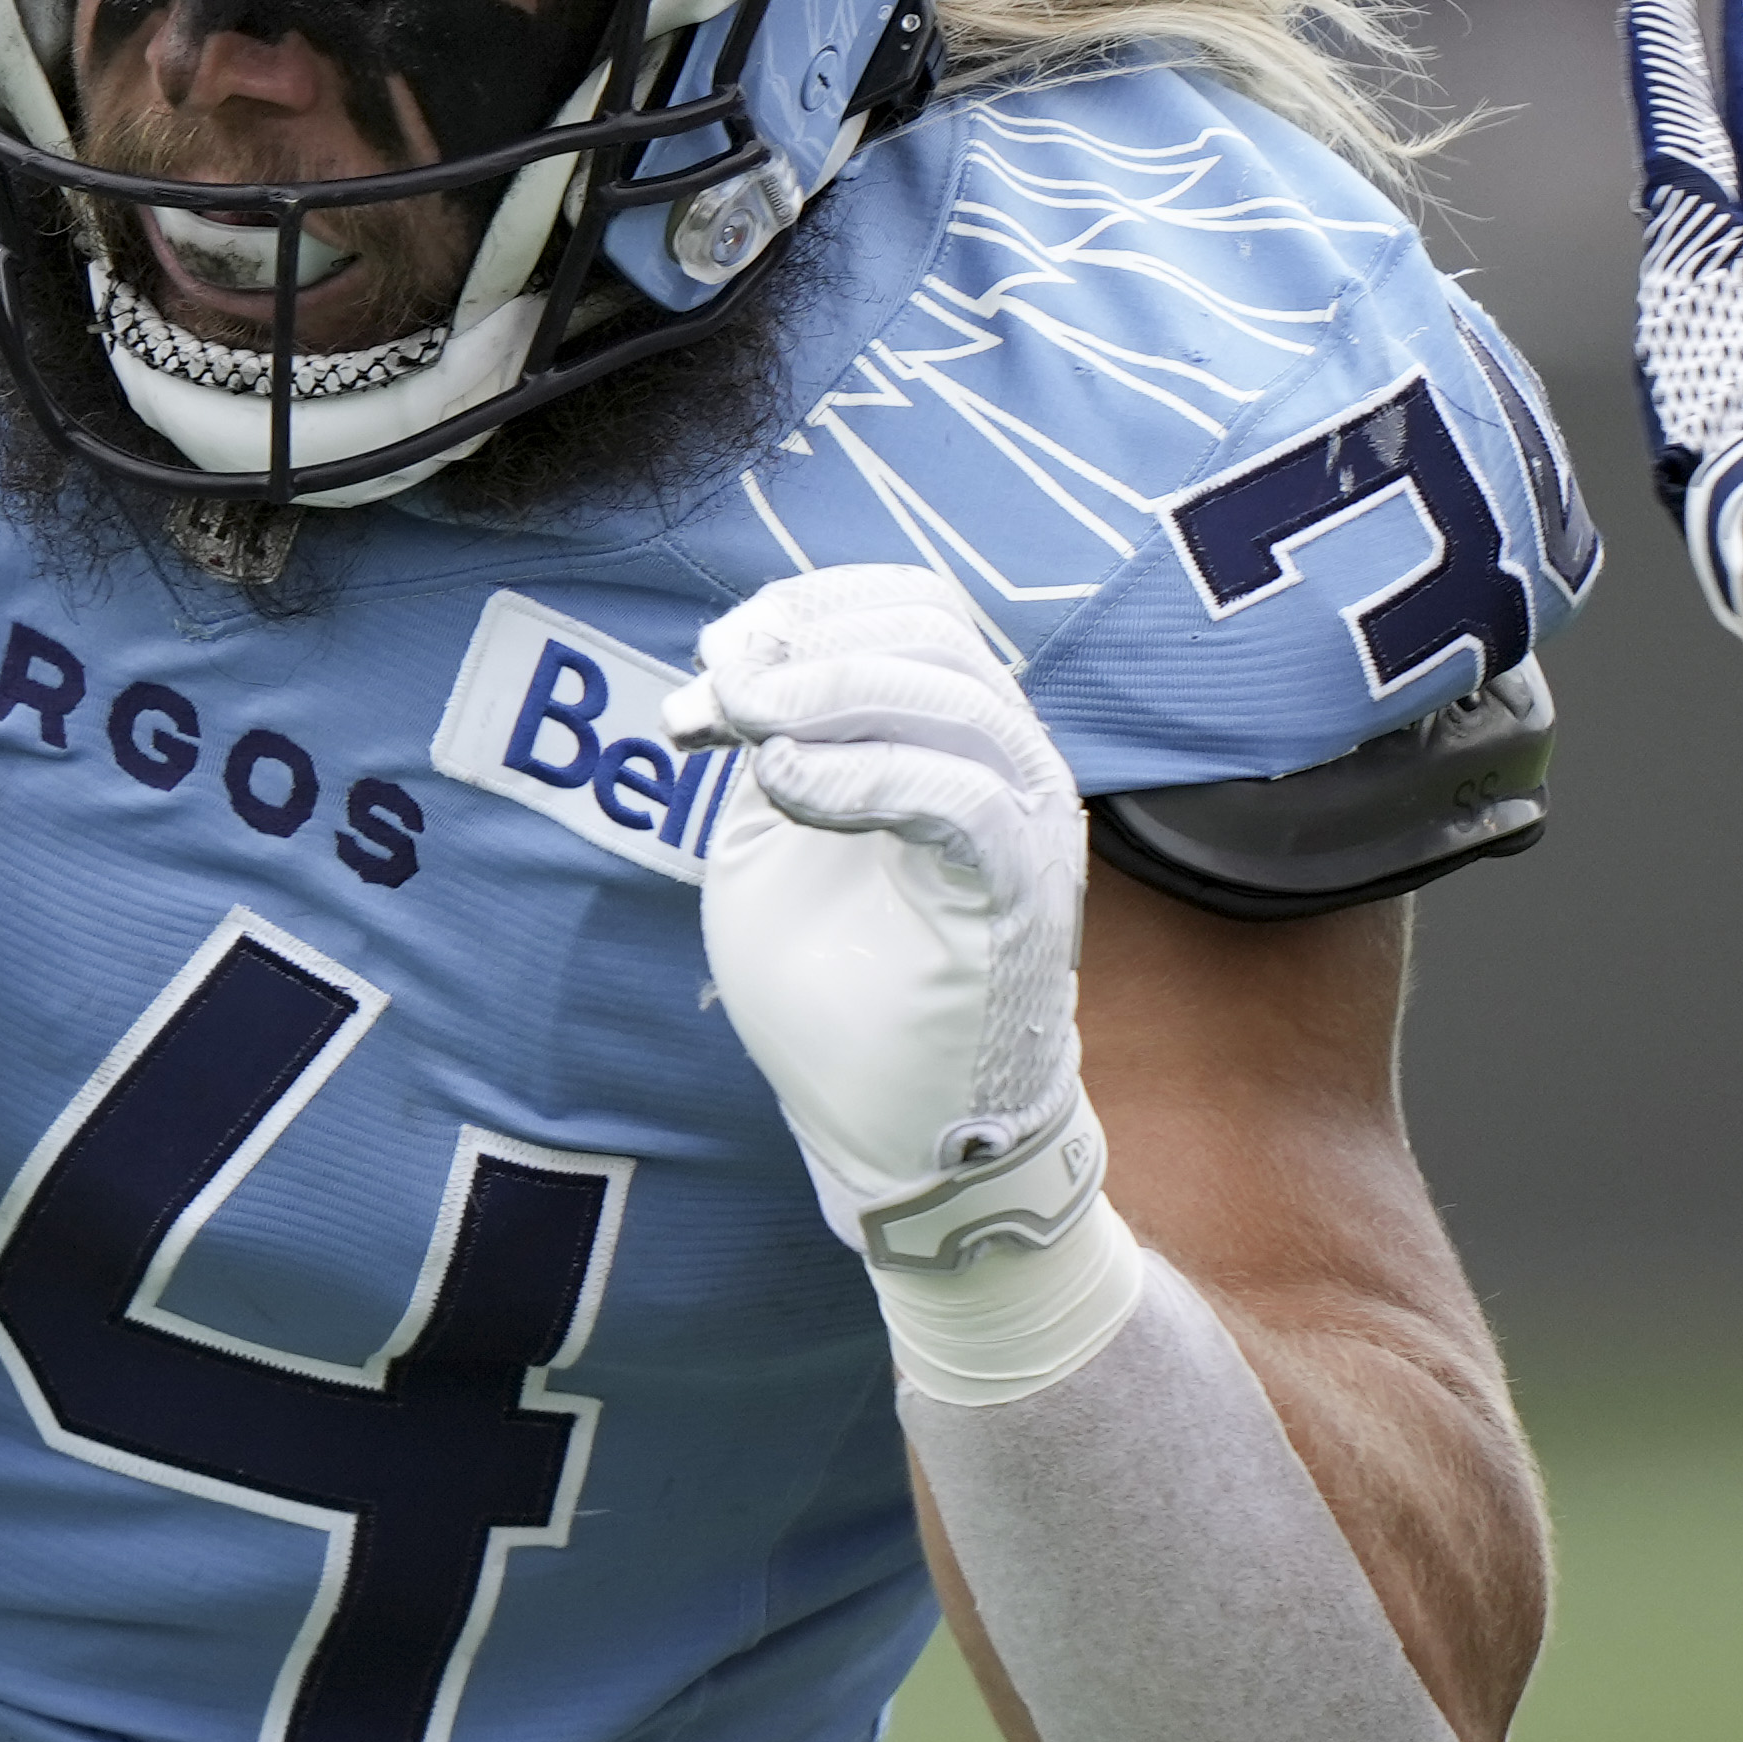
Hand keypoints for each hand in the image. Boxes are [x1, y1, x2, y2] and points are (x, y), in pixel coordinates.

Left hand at [672, 562, 1148, 1403]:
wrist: (894, 1136)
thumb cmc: (840, 998)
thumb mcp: (774, 844)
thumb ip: (774, 746)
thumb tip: (741, 663)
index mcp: (959, 741)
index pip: (916, 610)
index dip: (812, 605)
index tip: (716, 652)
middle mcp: (1010, 766)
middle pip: (932, 635)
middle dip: (806, 643)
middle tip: (717, 690)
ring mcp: (1026, 827)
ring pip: (953, 697)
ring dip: (828, 692)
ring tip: (743, 724)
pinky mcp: (1020, 896)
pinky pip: (961, 798)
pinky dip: (866, 773)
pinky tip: (787, 784)